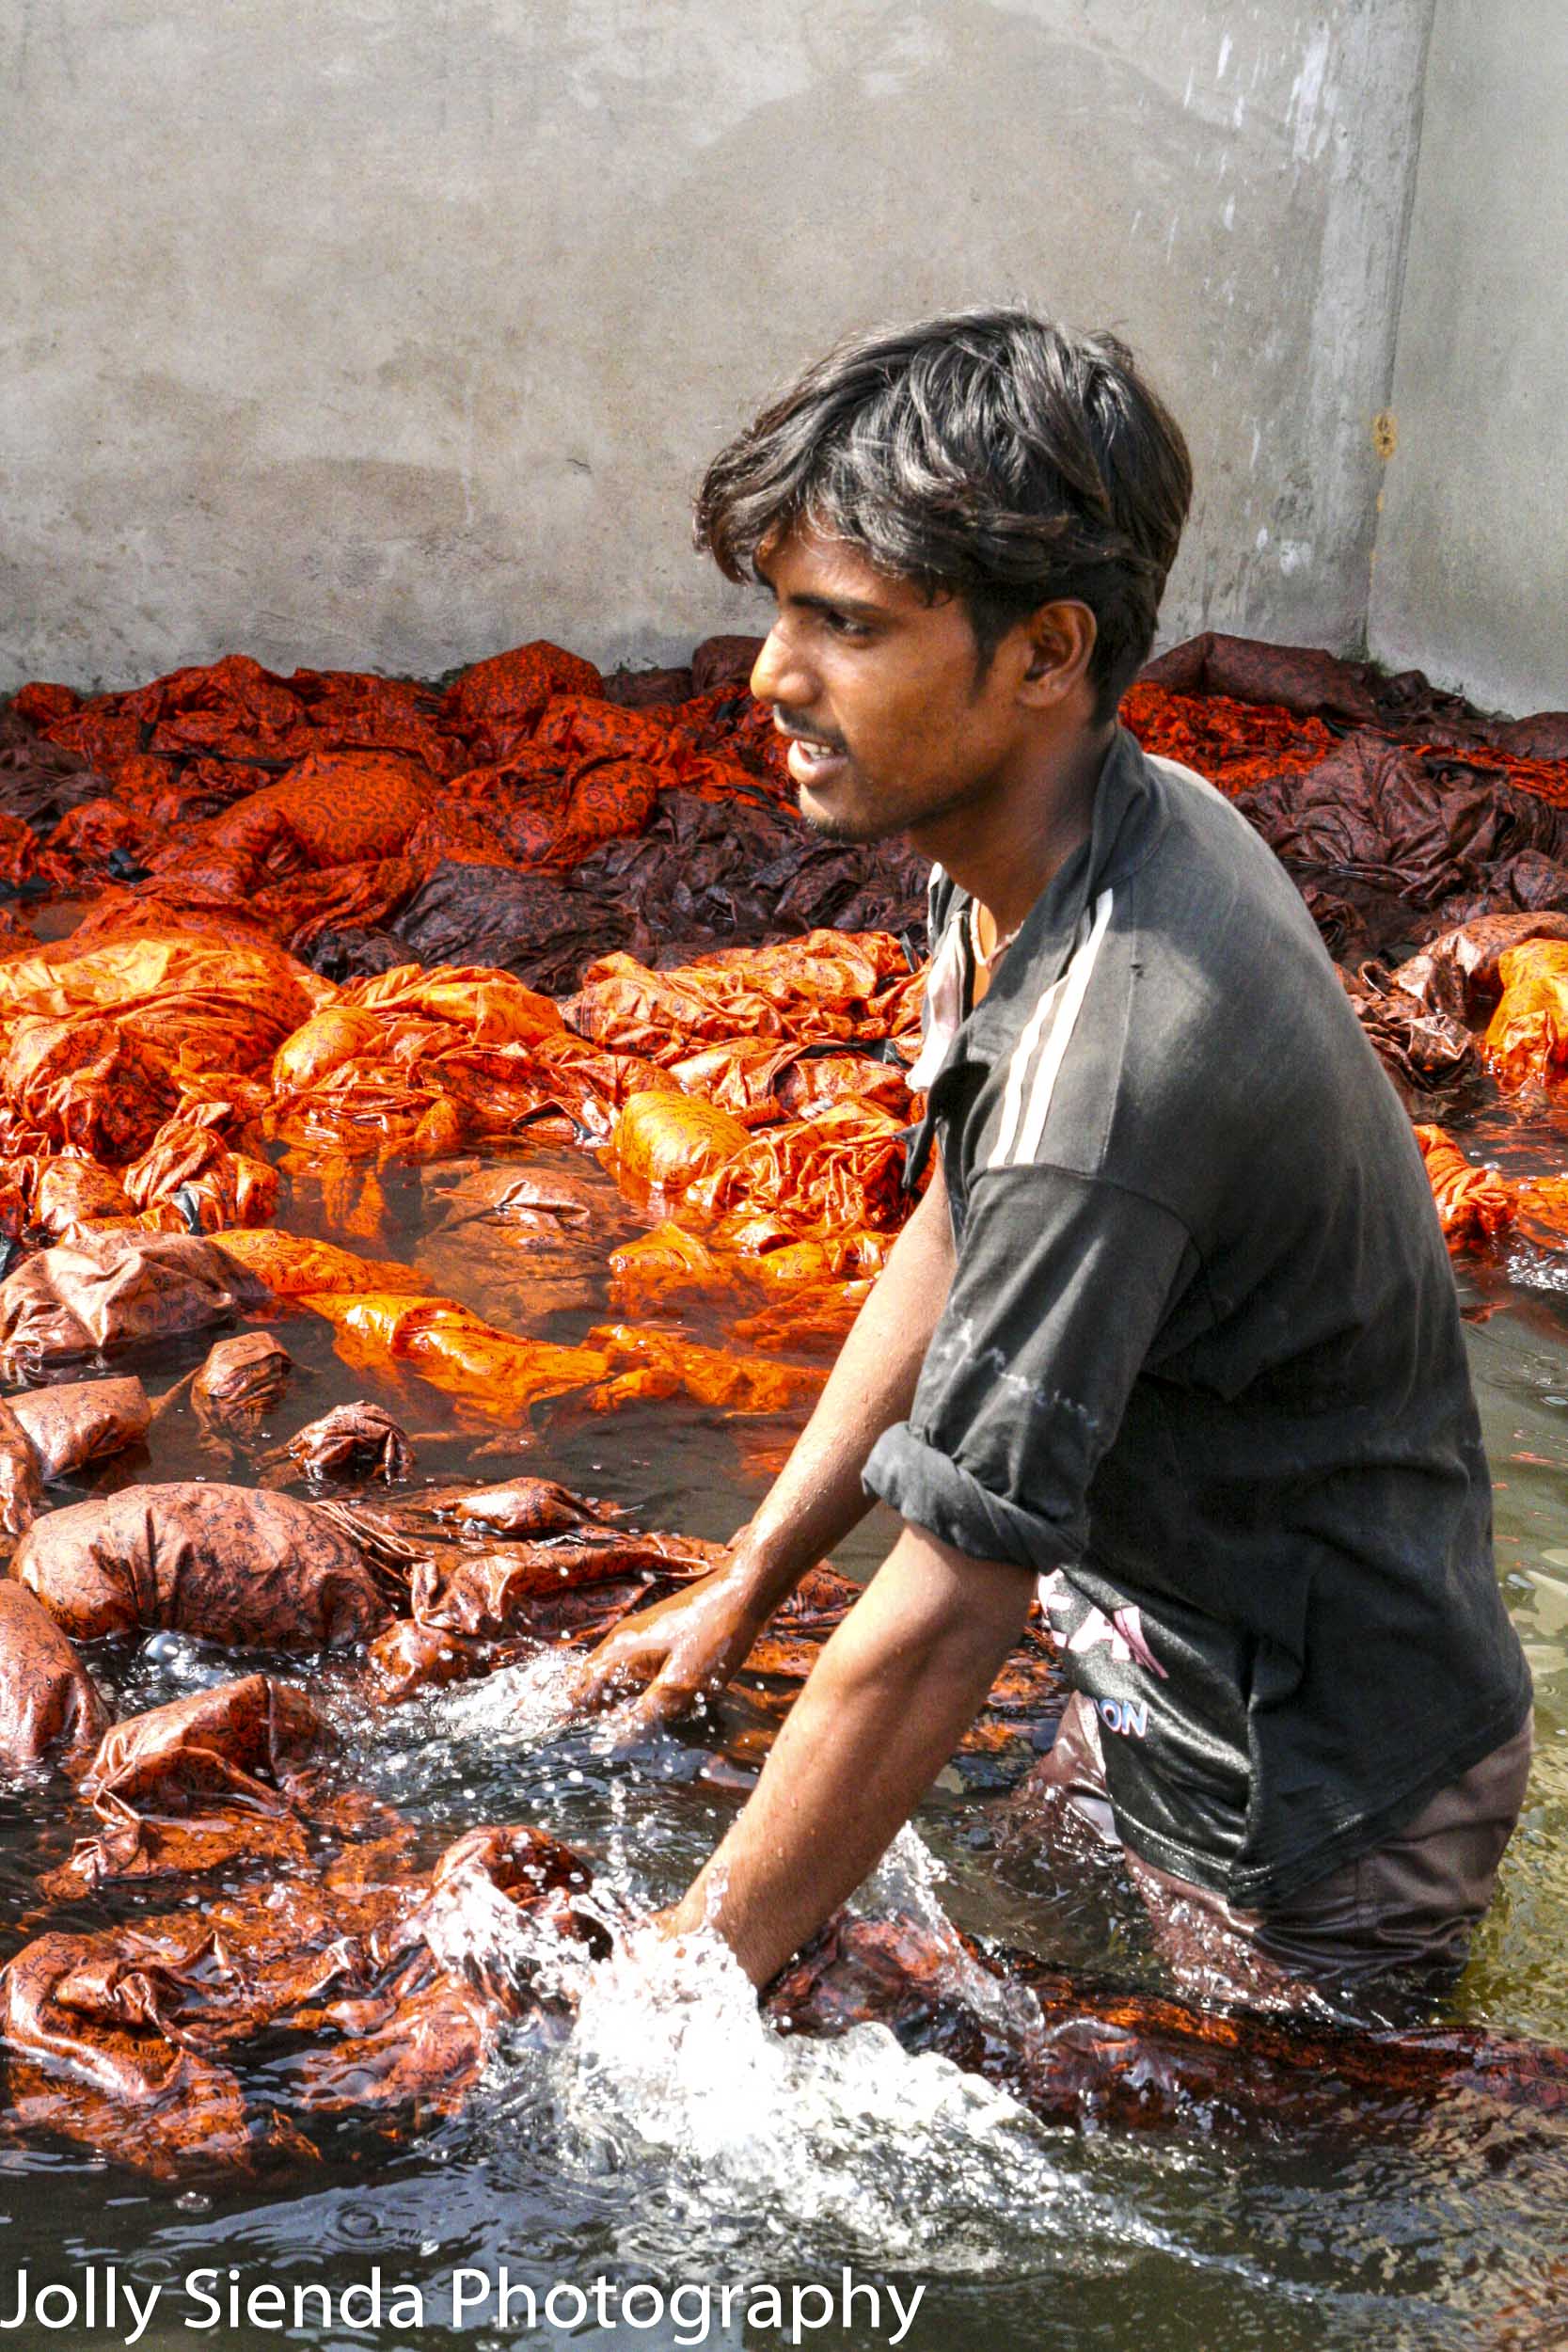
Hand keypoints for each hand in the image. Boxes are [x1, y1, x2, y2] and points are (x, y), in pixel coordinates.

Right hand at [571, 1550, 774, 1734]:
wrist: (743, 1591)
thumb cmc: (716, 1635)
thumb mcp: (684, 1684)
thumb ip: (647, 1714)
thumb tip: (614, 1742)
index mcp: (621, 1652)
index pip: (579, 1691)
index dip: (566, 1717)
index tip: (550, 1738)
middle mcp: (621, 1640)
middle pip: (586, 1679)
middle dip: (574, 1707)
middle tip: (561, 1735)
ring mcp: (638, 1635)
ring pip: (605, 1672)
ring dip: (595, 1697)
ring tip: (585, 1725)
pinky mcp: (655, 1636)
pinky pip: (624, 1666)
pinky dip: (617, 1686)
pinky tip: (625, 1701)